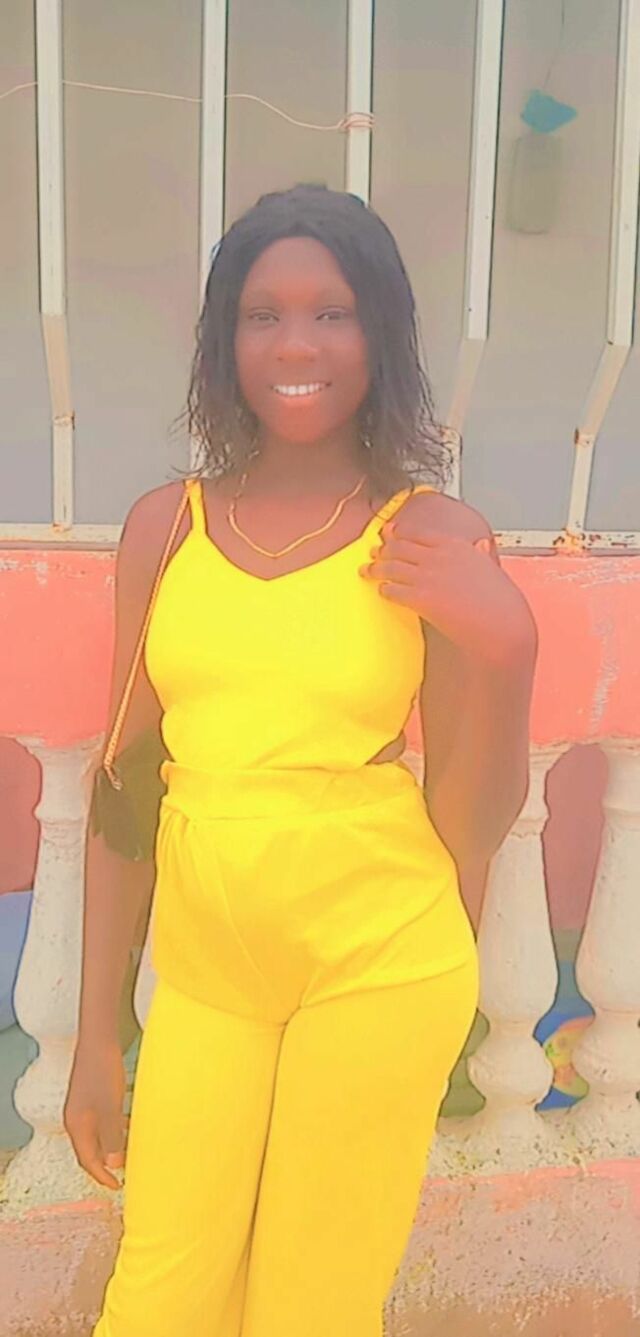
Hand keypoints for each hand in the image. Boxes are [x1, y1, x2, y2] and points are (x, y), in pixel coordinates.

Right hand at [63, 1039, 129, 1190]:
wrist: (98, 1040)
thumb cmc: (103, 1071)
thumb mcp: (110, 1108)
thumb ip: (112, 1137)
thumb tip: (113, 1164)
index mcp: (77, 1125)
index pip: (88, 1160)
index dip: (102, 1176)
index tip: (118, 1186)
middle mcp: (77, 1119)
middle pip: (90, 1150)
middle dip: (106, 1164)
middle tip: (123, 1174)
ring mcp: (84, 1107)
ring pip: (98, 1135)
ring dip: (112, 1146)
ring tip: (130, 1152)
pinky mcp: (92, 1096)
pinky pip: (102, 1121)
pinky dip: (115, 1129)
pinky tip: (129, 1124)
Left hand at [359, 520, 530, 659]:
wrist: (501, 626)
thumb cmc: (501, 603)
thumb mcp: (493, 569)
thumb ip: (483, 555)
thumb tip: (482, 544)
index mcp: (456, 545)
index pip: (418, 533)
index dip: (399, 533)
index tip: (388, 533)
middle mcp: (439, 556)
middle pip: (399, 546)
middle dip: (383, 549)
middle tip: (373, 552)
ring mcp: (428, 576)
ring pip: (391, 566)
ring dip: (375, 568)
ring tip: (366, 571)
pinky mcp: (421, 598)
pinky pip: (392, 590)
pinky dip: (384, 589)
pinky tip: (381, 592)